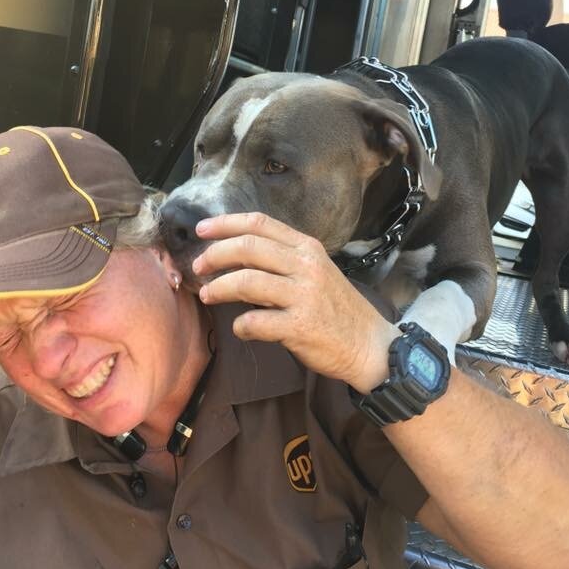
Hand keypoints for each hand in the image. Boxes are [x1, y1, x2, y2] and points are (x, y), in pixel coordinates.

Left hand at [192, 212, 394, 390]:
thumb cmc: (337, 309)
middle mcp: (306, 266)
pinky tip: (241, 328)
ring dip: (219, 288)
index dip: (226, 224)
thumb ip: (283, 260)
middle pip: (248, 248)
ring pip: (246, 282)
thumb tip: (236, 255)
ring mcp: (304, 295)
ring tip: (208, 295)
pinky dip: (241, 325)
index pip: (260, 224)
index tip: (202, 230)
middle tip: (198, 267)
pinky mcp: (300, 327)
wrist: (370, 345)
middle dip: (215, 255)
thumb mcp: (316, 271)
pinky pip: (255, 321)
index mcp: (307, 248)